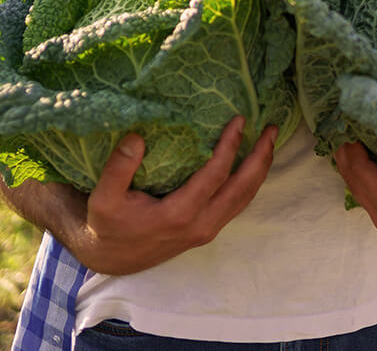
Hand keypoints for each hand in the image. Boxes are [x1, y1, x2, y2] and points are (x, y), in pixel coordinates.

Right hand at [0, 117, 276, 274]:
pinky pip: (238, 204)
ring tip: (270, 140)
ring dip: (260, 169)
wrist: (111, 257)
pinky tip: (254, 163)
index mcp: (179, 215)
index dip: (230, 146)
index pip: (216, 176)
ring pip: (245, 198)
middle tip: (272, 127)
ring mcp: (207, 229)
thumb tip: (136, 137)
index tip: (240, 119)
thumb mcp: (104, 198)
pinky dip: (251, 182)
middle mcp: (200, 225)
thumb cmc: (108, 223)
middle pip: (242, 189)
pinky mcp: (207, 229)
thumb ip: (118, 168)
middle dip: (260, 157)